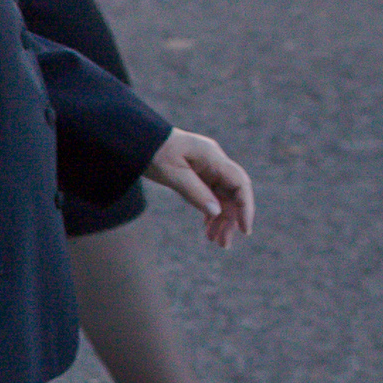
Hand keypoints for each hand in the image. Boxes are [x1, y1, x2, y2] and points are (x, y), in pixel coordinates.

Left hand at [148, 127, 253, 248]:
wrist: (137, 139)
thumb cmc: (153, 151)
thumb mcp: (172, 174)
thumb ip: (195, 192)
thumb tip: (217, 212)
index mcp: (212, 157)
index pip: (240, 184)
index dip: (246, 207)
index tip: (244, 230)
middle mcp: (214, 162)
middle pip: (232, 194)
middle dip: (230, 219)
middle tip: (224, 244)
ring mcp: (206, 168)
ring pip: (221, 197)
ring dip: (220, 219)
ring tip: (214, 241)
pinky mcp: (197, 174)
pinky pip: (210, 195)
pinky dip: (209, 211)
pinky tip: (207, 228)